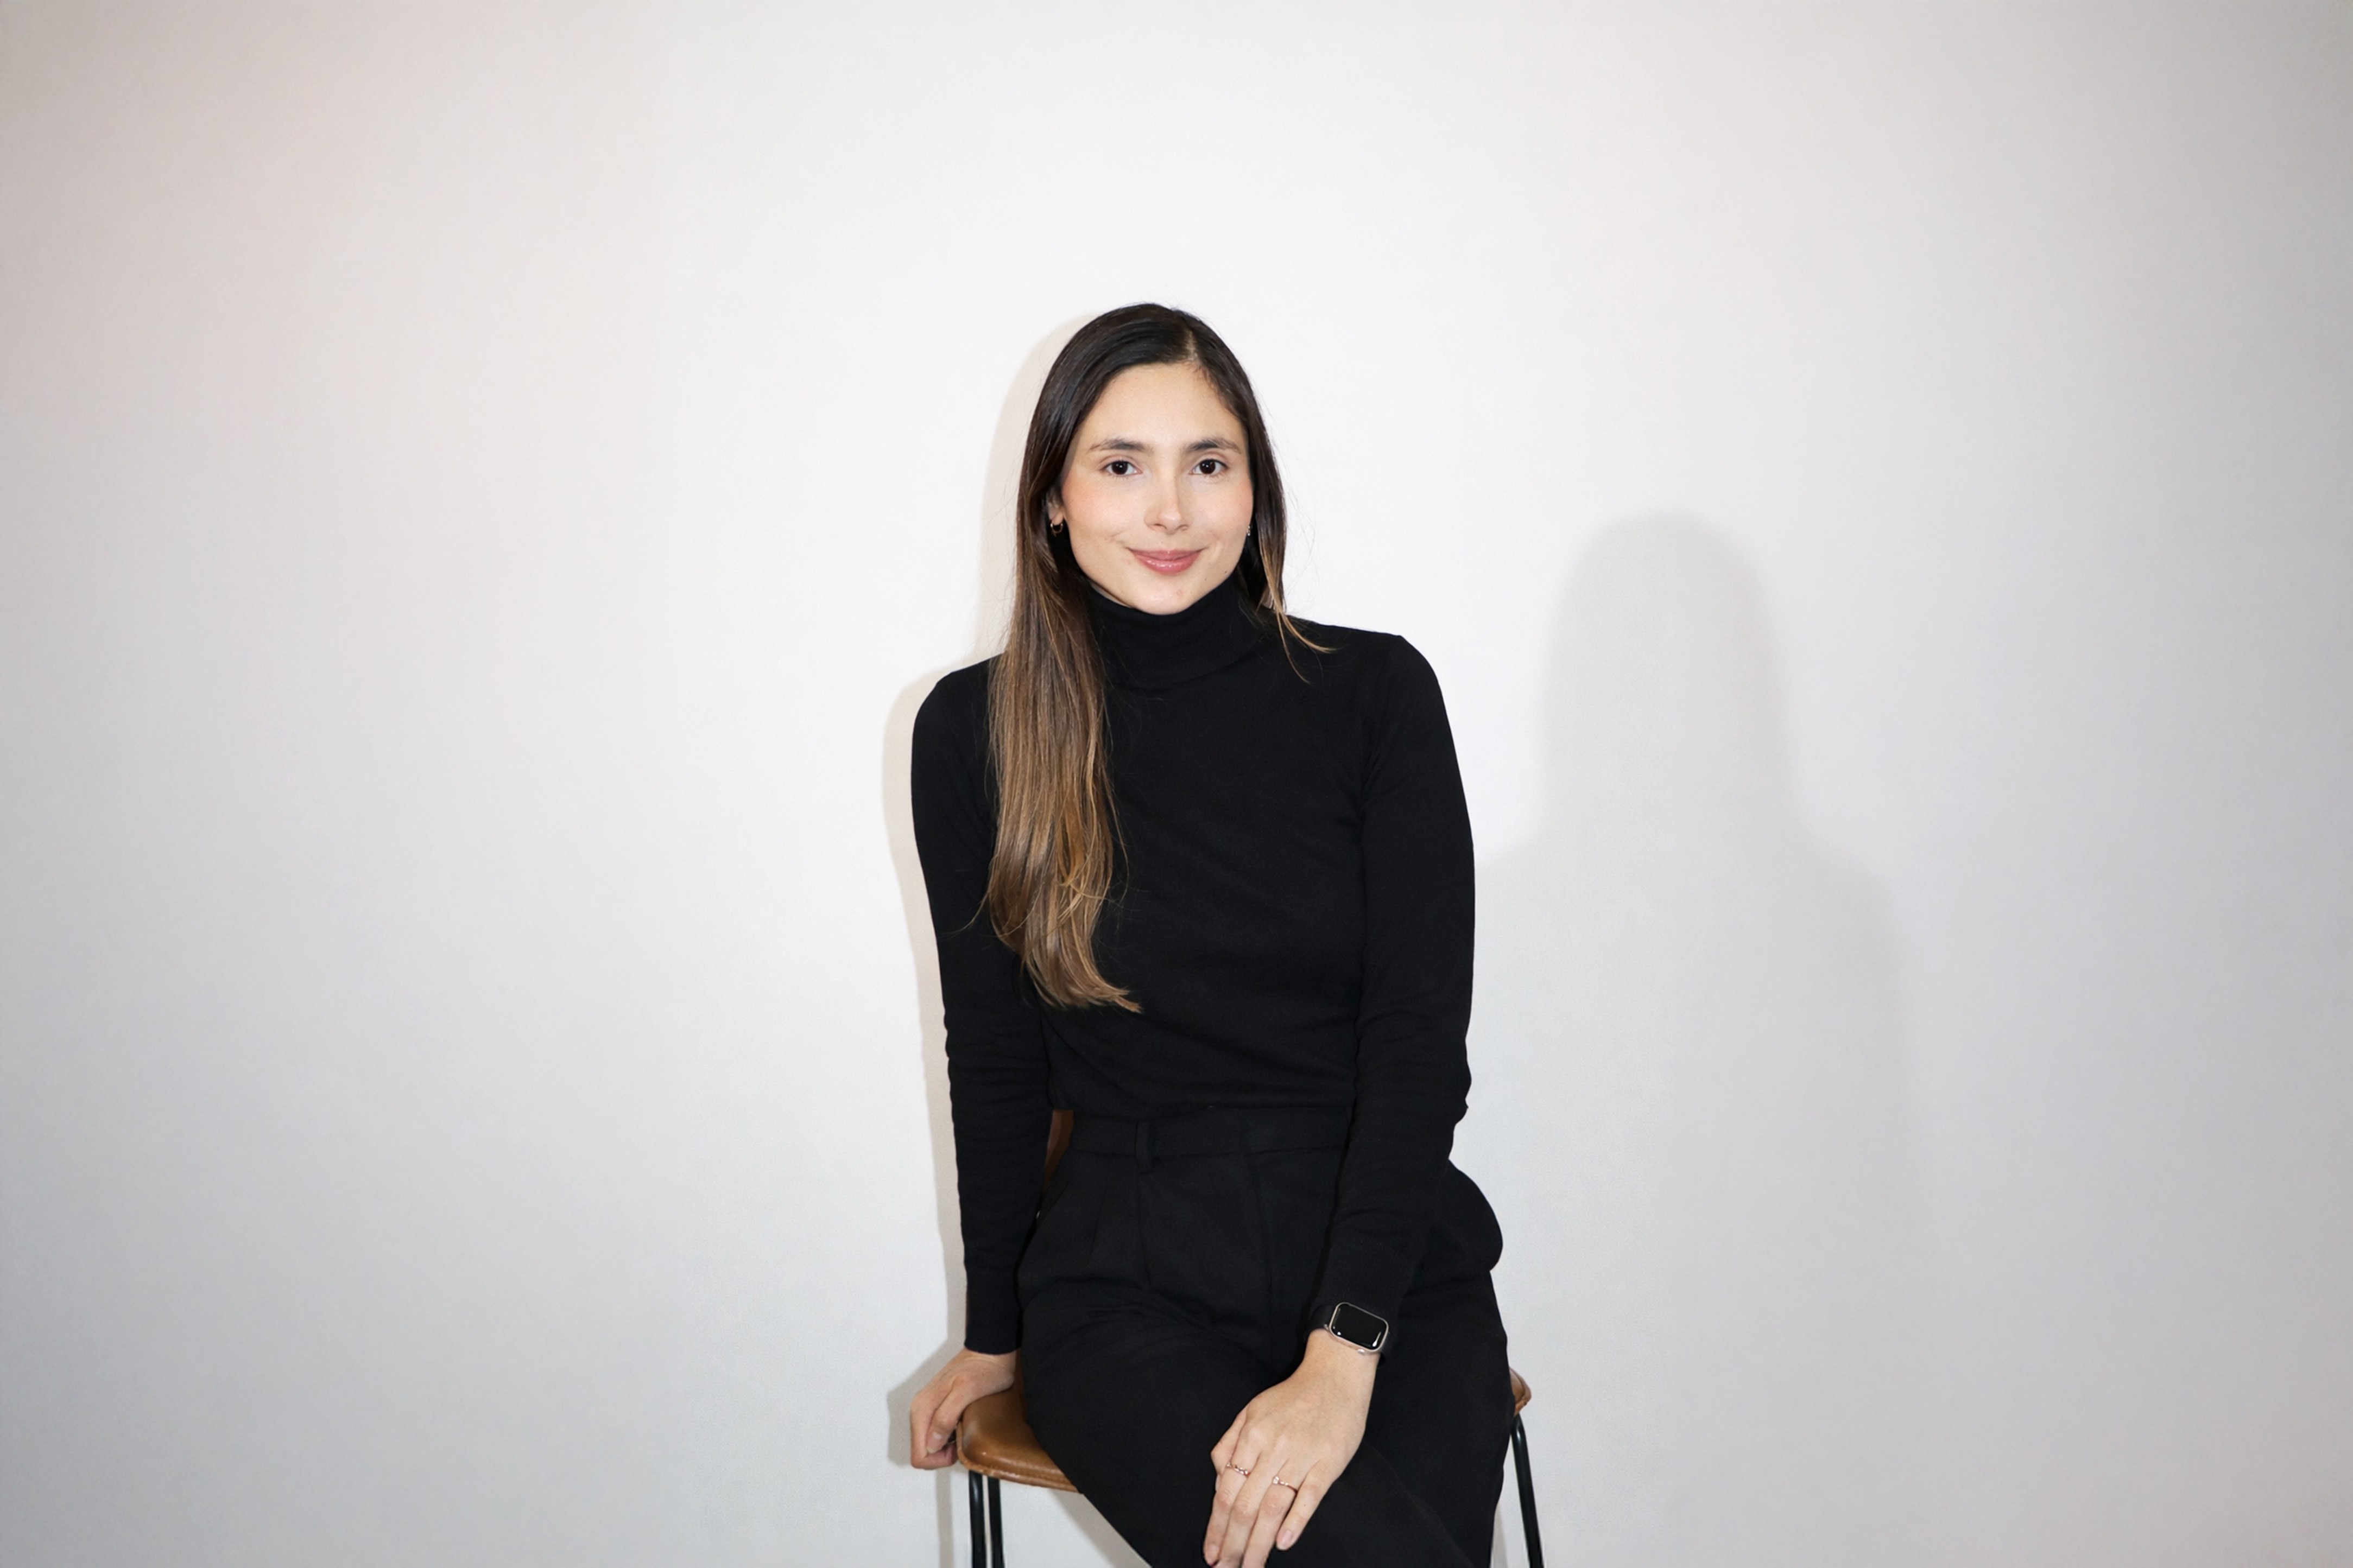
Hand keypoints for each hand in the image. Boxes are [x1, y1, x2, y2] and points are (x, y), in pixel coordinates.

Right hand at [909, 1347, 1017, 1469]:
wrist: (989, 1352)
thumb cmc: (983, 1369)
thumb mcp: (967, 1392)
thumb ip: (946, 1416)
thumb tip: (932, 1443)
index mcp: (923, 1408)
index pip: (919, 1454)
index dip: (938, 1460)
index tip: (957, 1449)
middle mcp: (921, 1409)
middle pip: (922, 1451)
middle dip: (942, 1455)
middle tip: (962, 1440)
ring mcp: (928, 1408)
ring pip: (929, 1444)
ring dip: (946, 1446)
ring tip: (964, 1432)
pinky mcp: (937, 1408)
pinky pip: (936, 1433)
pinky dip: (949, 1437)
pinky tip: (962, 1426)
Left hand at [1204, 1331, 1376, 1565]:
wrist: (1335, 1376)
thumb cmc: (1291, 1397)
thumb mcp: (1251, 1411)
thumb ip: (1230, 1444)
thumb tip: (1219, 1482)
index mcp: (1251, 1436)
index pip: (1226, 1491)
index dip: (1216, 1526)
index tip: (1210, 1552)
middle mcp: (1273, 1447)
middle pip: (1246, 1505)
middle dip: (1233, 1543)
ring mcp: (1302, 1456)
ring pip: (1273, 1507)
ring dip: (1259, 1543)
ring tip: (1250, 1567)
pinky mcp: (1329, 1462)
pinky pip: (1309, 1496)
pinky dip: (1296, 1521)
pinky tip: (1283, 1543)